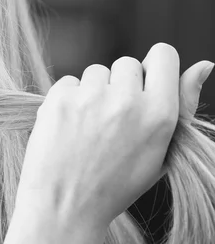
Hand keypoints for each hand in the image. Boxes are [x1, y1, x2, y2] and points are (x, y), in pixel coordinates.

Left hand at [13, 43, 212, 231]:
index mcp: (160, 114)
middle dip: (121, 84)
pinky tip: (69, 126)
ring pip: (96, 72)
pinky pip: (68, 81)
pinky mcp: (60, 99)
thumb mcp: (162, 152)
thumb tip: (204, 64)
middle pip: (127, 63)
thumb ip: (184, 105)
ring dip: (93, 91)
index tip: (143, 84)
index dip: (154, 66)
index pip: (163, 54)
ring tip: (89, 127)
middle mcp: (127, 101)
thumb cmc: (116, 182)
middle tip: (113, 119)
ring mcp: (90, 98)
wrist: (64, 205)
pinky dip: (68, 98)